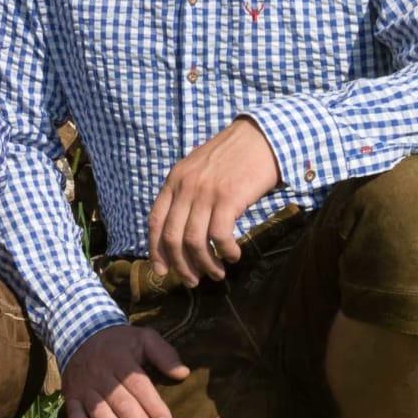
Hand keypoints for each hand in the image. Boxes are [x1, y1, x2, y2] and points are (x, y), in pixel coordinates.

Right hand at [60, 325, 189, 417]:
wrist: (80, 336)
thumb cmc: (120, 342)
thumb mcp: (144, 338)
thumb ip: (164, 354)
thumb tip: (183, 373)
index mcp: (119, 357)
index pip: (137, 383)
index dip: (152, 403)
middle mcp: (100, 372)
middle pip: (121, 401)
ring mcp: (84, 386)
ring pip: (100, 411)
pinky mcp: (71, 396)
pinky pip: (74, 416)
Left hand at [146, 117, 280, 286]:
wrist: (261, 137)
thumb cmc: (233, 156)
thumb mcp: (198, 168)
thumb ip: (186, 193)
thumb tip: (183, 232)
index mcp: (174, 180)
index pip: (156, 221)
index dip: (156, 250)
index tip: (162, 271)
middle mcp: (185, 187)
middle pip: (173, 237)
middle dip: (181, 265)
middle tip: (192, 281)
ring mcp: (206, 192)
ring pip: (195, 241)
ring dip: (205, 264)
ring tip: (216, 274)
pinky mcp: (228, 198)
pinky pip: (220, 235)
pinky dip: (225, 251)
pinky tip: (233, 255)